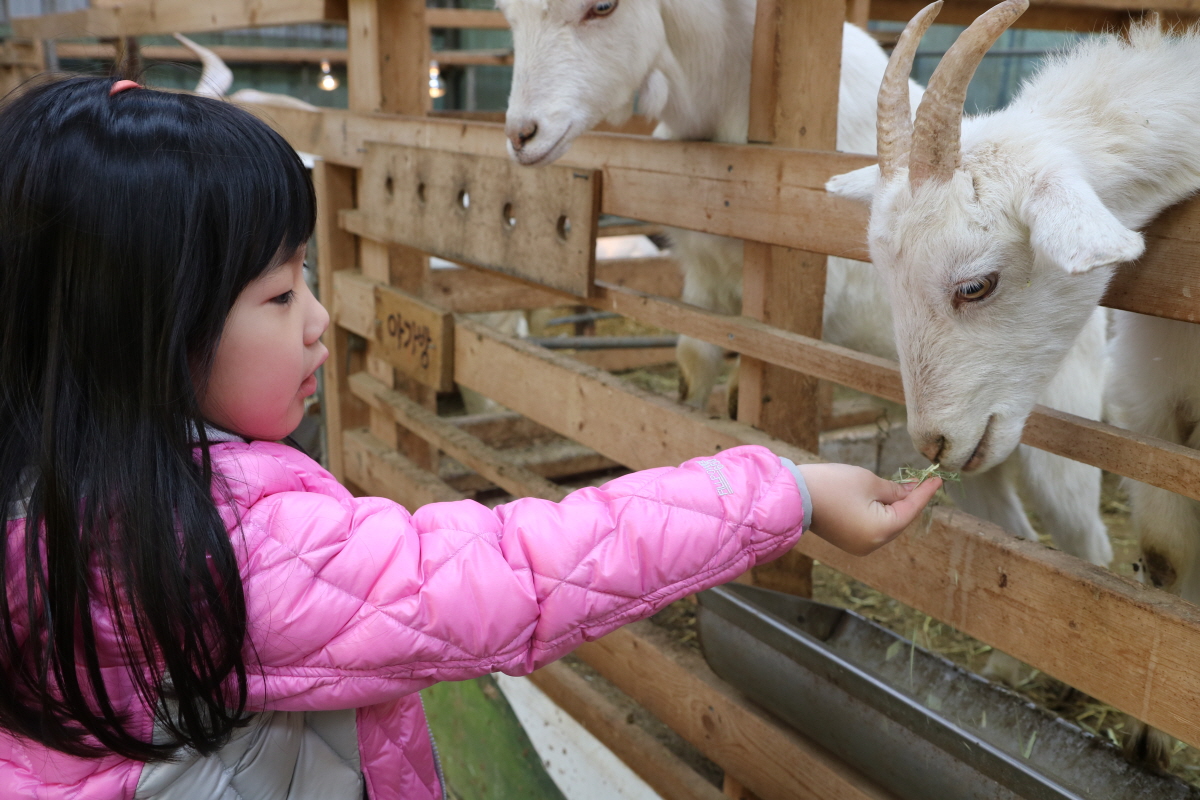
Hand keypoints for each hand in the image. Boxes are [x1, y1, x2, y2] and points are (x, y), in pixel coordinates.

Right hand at [798, 463, 941, 555]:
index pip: (910, 509)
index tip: (937, 479)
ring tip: (901, 487)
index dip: (924, 492)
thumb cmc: (832, 485)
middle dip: (908, 500)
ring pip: (886, 524)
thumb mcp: (869, 482)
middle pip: (899, 520)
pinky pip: (872, 527)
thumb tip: (910, 492)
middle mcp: (872, 544)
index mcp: (881, 531)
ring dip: (893, 507)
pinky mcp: (848, 541)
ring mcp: (859, 546)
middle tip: (918, 480)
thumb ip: (894, 490)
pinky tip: (882, 498)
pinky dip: (879, 513)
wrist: (794, 496)